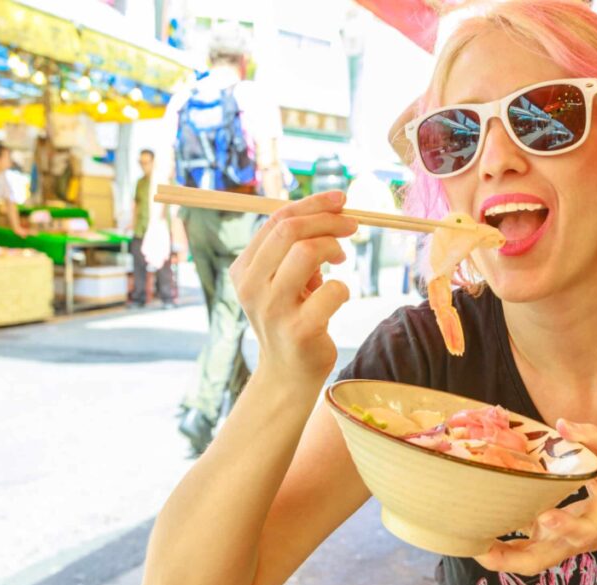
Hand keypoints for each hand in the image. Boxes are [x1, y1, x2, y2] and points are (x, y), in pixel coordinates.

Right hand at [229, 191, 357, 385]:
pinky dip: (343, 287)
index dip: (313, 204)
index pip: (277, 220)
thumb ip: (295, 248)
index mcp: (244, 269)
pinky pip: (333, 290)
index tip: (340, 199)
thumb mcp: (283, 280)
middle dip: (328, 220)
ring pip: (307, 252)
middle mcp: (252, 287)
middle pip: (290, 231)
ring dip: (334, 248)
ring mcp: (273, 309)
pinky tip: (337, 296)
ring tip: (341, 260)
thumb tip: (333, 208)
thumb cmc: (291, 318)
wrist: (288, 374)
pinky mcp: (299, 329)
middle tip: (352, 225)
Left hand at [475, 420, 596, 575]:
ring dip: (498, 557)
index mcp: (596, 523)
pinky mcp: (549, 543)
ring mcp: (558, 546)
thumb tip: (563, 423)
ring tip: (468, 540)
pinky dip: (500, 544)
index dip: (563, 527)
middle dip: (510, 558)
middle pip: (540, 560)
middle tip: (481, 549)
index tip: (546, 516)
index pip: (580, 531)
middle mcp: (573, 541)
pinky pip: (522, 548)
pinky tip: (475, 529)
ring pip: (527, 561)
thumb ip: (595, 444)